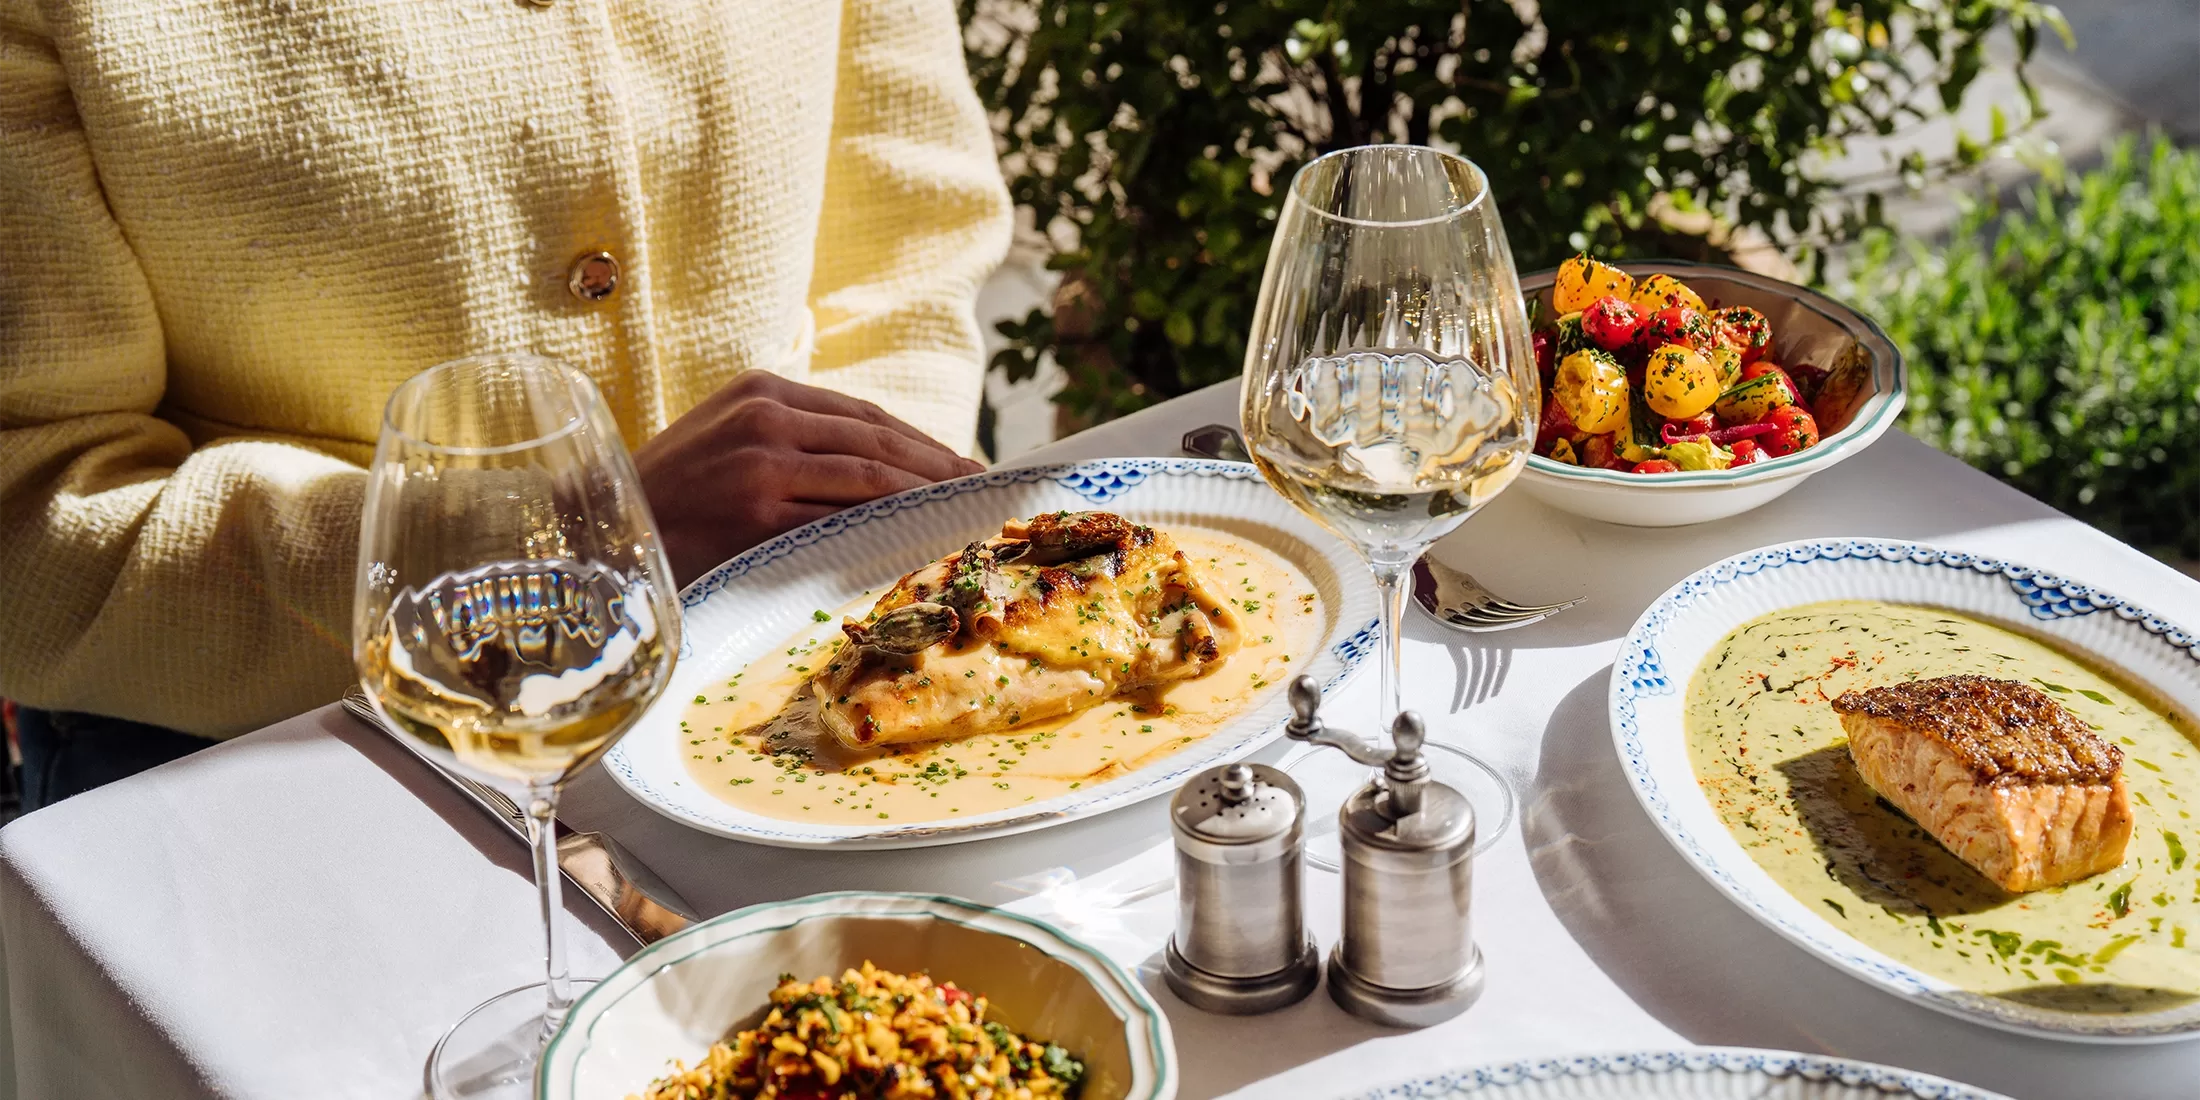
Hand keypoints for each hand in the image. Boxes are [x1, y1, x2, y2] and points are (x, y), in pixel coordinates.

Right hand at [634, 371, 984, 584]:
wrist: (593, 533)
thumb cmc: (665, 501)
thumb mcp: (725, 445)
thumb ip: (790, 445)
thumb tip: (876, 473)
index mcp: (762, 391)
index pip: (864, 416)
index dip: (923, 443)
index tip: (963, 466)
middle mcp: (765, 417)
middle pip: (879, 442)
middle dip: (941, 469)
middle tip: (984, 494)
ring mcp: (761, 464)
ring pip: (871, 478)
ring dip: (929, 498)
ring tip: (967, 517)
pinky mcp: (755, 513)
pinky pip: (842, 521)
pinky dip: (890, 530)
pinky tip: (920, 542)